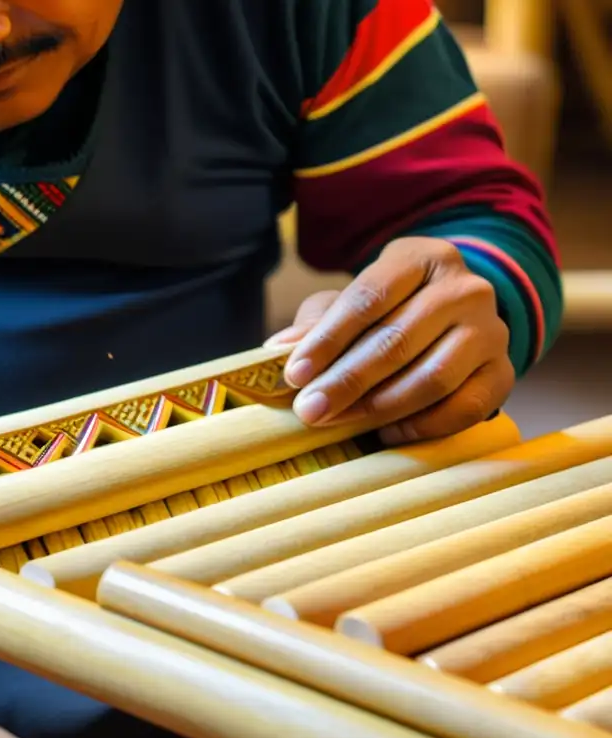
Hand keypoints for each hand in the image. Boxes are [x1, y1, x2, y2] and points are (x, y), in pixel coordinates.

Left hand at [265, 237, 514, 444]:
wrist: (451, 320)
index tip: (294, 374)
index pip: (368, 299)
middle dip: (346, 381)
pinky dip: (422, 426)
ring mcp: (491, 330)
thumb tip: (278, 348)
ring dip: (378, 407)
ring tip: (338, 423)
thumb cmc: (386, 309)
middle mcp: (465, 288)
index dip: (327, 340)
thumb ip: (316, 322)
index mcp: (421, 257)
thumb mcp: (349, 303)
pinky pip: (464, 408)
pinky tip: (386, 434)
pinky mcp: (503, 372)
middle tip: (309, 411)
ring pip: (432, 378)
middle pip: (397, 340)